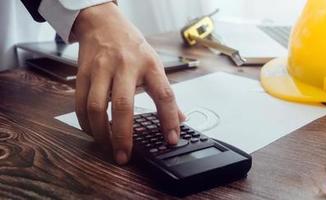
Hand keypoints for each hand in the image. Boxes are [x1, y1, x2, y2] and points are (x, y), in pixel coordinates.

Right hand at [72, 3, 184, 163]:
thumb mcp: (155, 64)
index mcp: (150, 66)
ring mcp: (102, 70)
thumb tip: (180, 119)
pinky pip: (80, 104)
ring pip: (97, 107)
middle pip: (124, 105)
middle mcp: (125, 67)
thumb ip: (166, 93)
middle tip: (124, 155)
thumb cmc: (132, 47)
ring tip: (108, 147)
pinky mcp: (83, 74)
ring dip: (101, 133)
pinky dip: (86, 123)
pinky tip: (93, 132)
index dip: (170, 119)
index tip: (171, 139)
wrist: (103, 23)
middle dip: (123, 135)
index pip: (165, 95)